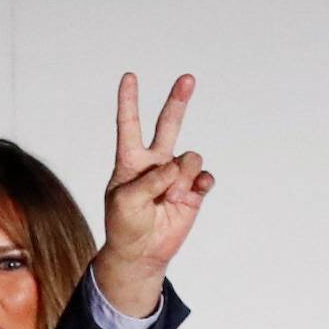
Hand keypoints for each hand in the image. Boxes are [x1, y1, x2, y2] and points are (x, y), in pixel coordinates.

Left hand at [92, 72, 213, 316]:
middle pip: (168, 124)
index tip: (129, 76)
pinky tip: (192, 193)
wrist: (141, 252)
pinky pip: (204, 176)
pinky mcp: (193, 190)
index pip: (129, 124)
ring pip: (189, 157)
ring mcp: (175, 175)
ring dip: (182, 176)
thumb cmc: (124, 225)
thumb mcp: (125, 201)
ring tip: (169, 198)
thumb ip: (149, 180)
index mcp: (130, 160)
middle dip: (178, 101)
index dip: (129, 101)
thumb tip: (176, 165)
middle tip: (187, 78)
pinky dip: (200, 183)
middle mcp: (154, 162)